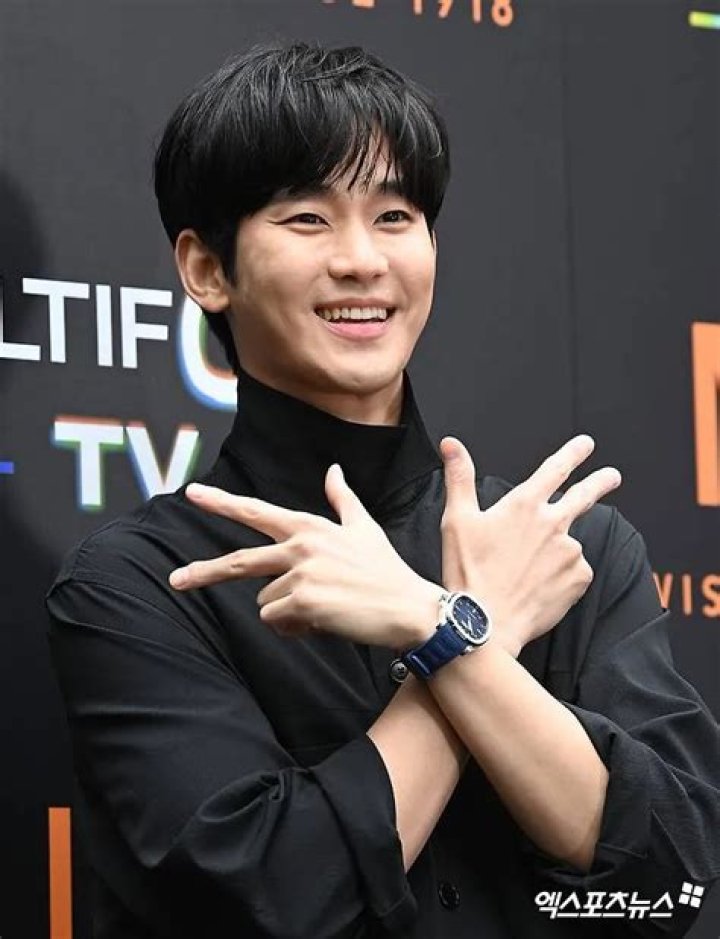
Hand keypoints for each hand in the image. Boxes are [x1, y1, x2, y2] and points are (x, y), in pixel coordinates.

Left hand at [169, 464, 442, 647]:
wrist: (410, 608)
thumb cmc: (387, 571)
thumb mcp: (365, 528)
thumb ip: (342, 499)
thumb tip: (334, 470)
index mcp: (310, 527)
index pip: (258, 512)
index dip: (223, 503)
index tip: (193, 494)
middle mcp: (301, 545)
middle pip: (240, 561)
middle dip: (204, 572)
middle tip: (177, 580)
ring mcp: (301, 573)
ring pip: (266, 602)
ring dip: (287, 613)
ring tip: (324, 609)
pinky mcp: (303, 601)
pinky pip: (278, 622)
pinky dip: (295, 628)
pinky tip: (324, 622)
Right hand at [439, 435, 620, 657]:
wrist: (484, 623)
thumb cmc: (467, 572)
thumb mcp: (456, 519)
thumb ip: (459, 477)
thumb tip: (451, 444)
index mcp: (524, 505)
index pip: (555, 468)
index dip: (573, 453)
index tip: (586, 444)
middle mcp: (552, 524)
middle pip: (585, 495)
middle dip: (601, 482)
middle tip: (613, 476)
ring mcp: (569, 552)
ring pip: (568, 543)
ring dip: (556, 550)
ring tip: (526, 571)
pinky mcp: (578, 579)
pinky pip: (575, 571)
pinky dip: (561, 575)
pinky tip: (538, 585)